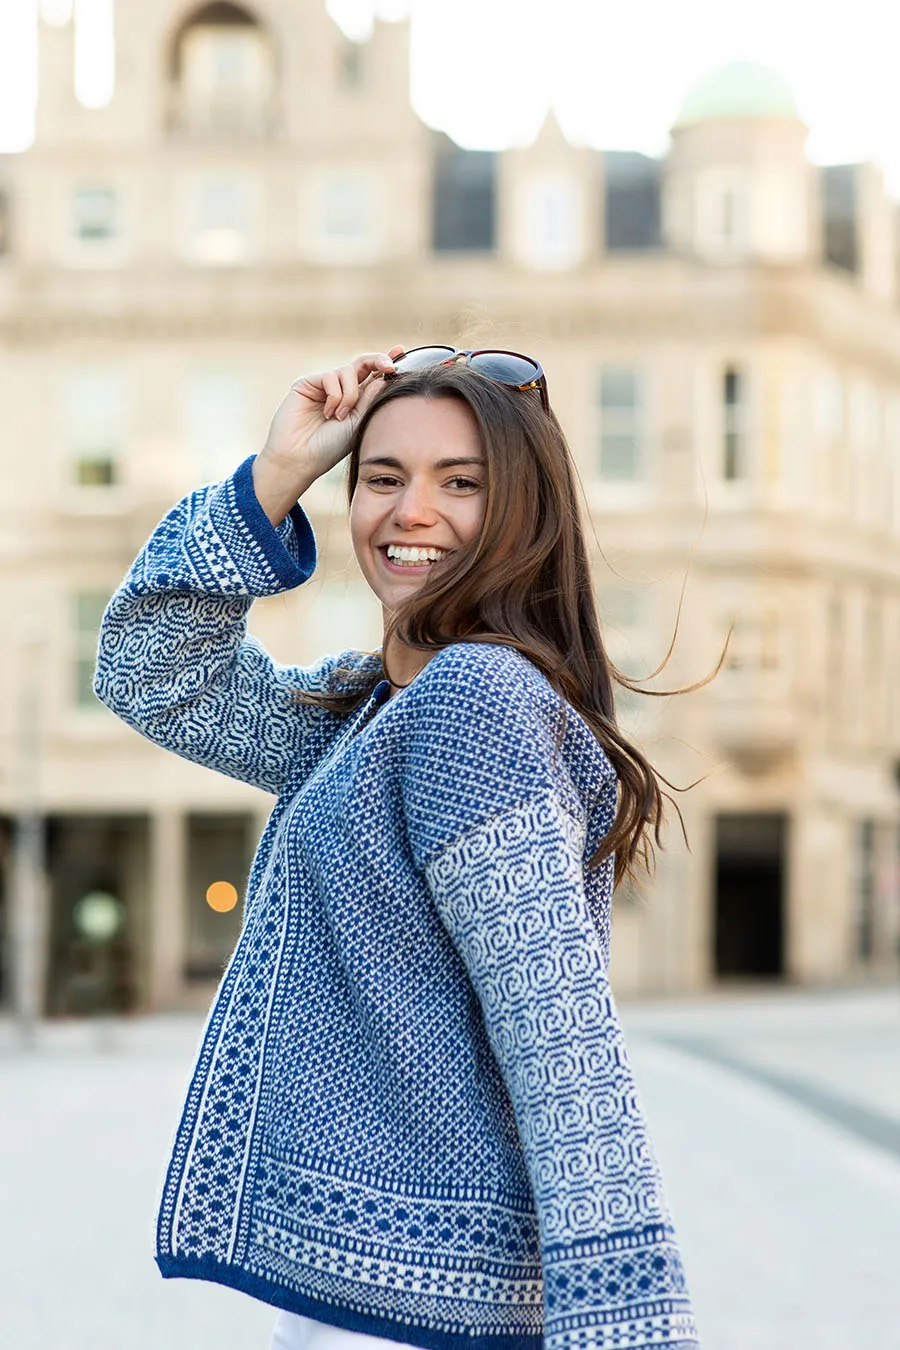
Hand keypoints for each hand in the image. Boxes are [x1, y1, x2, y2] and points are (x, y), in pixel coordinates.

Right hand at [253, 346, 404, 525]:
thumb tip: (385, 376)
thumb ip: (370, 399)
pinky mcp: (307, 383)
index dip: (386, 362)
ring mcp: (323, 385)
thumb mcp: (359, 422)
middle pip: (362, 363)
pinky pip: (330, 377)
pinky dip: (335, 396)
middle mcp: (340, 388)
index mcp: (355, 399)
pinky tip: (327, 413)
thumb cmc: (330, 447)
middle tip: (389, 367)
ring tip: (340, 417)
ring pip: (348, 372)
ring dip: (350, 395)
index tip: (401, 352)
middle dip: (378, 361)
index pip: (373, 375)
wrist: (301, 458)